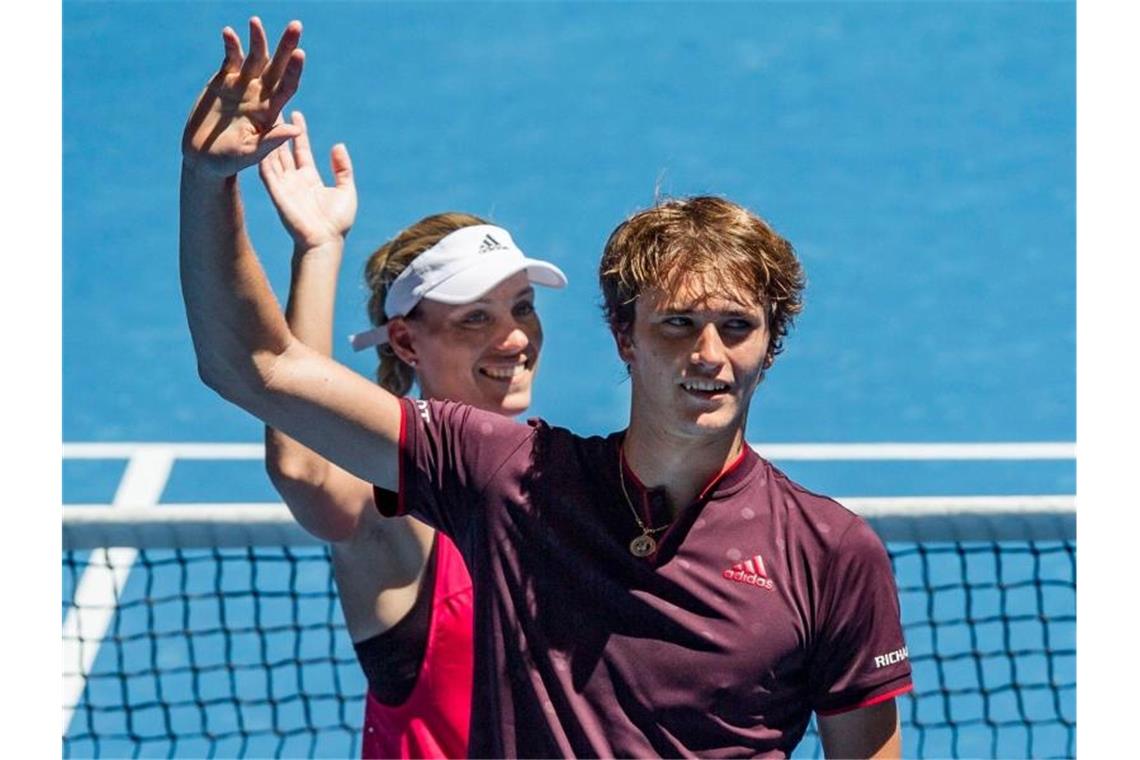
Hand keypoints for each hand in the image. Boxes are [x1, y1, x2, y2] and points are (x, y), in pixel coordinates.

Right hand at [182, 18, 305, 177]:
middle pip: (277, 67)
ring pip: (254, 58)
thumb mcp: (251, 154)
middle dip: (286, 46)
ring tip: (256, 21)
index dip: (294, 70)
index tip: (300, 53)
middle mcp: (260, 95)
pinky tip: (229, 32)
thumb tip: (296, 131)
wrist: (204, 157)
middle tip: (296, 25)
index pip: (287, 87)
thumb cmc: (230, 161)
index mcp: (271, 112)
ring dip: (257, 40)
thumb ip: (271, 141)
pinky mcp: (223, 81)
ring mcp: (242, 86)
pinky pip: (230, 59)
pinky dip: (230, 46)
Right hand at [259, 112, 357, 250]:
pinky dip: (262, 156)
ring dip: (268, 139)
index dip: (299, 132)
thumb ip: (343, 168)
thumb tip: (338, 146)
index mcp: (309, 178)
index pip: (301, 150)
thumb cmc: (337, 222)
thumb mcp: (346, 190)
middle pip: (283, 149)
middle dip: (279, 130)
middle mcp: (293, 179)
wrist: (325, 242)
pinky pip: (267, 171)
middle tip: (273, 108)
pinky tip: (258, 140)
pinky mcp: (276, 193)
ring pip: (272, 157)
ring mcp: (283, 185)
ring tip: (263, 119)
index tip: (296, 113)